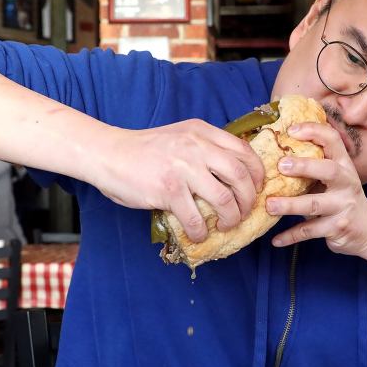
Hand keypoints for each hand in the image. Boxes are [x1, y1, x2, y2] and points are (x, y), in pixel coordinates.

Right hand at [90, 120, 264, 241]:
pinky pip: (195, 218)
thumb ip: (205, 147)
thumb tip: (233, 174)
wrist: (109, 154)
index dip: (257, 174)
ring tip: (226, 224)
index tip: (257, 188)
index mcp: (202, 132)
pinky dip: (200, 231)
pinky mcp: (168, 190)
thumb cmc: (145, 150)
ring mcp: (183, 168)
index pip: (244, 151)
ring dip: (231, 217)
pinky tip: (198, 235)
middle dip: (249, 199)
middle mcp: (197, 147)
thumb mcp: (181, 136)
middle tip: (245, 212)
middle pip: (241, 176)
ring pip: (224, 199)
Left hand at [265, 122, 366, 255]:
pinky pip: (309, 232)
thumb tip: (275, 153)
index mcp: (344, 166)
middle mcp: (346, 183)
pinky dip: (290, 237)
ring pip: (314, 205)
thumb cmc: (342, 198)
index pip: (333, 141)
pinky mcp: (337, 229)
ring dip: (289, 205)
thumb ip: (314, 167)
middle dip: (304, 167)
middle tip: (280, 166)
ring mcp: (343, 207)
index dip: (314, 131)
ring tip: (269, 205)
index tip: (291, 130)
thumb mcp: (335, 179)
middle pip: (328, 171)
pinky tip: (276, 240)